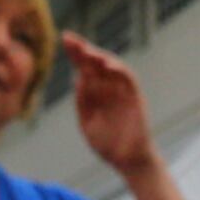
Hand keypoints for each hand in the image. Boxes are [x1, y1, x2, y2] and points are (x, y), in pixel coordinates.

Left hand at [69, 40, 160, 176]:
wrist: (127, 161)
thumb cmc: (107, 145)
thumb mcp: (88, 123)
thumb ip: (83, 102)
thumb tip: (78, 79)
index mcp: (95, 93)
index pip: (84, 68)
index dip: (75, 53)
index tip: (65, 39)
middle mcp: (108, 88)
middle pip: (95, 63)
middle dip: (82, 49)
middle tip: (69, 38)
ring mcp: (121, 91)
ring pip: (111, 66)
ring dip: (99, 56)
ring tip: (85, 50)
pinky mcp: (135, 97)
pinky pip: (128, 78)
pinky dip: (118, 69)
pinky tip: (106, 64)